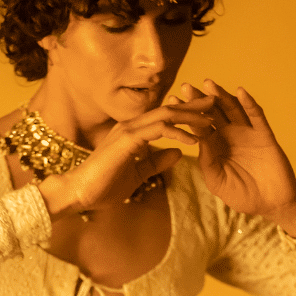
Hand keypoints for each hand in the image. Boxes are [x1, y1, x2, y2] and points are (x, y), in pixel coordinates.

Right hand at [39, 96, 216, 215]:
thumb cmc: (104, 186)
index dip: (187, 113)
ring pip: (166, 115)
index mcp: (134, 132)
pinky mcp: (128, 140)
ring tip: (211, 121)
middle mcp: (132, 126)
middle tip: (215, 102)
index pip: (165, 117)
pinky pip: (159, 130)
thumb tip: (179, 153)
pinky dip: (179, 133)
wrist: (80, 193)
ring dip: (190, 117)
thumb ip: (157, 162)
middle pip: (169, 110)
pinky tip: (194, 140)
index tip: (207, 114)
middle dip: (193, 106)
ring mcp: (129, 130)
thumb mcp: (139, 174)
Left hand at [168, 80, 295, 235]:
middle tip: (186, 87)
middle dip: (199, 99)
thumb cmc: (241, 194)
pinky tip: (240, 92)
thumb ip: (206, 162)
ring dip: (221, 96)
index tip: (171, 101)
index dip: (186, 114)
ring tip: (208, 84)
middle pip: (212, 112)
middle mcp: (229, 135)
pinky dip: (249, 103)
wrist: (270, 204)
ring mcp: (247, 133)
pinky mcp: (264, 135)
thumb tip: (196, 140)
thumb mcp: (217, 181)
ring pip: (232, 109)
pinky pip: (256, 116)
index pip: (198, 125)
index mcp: (215, 145)